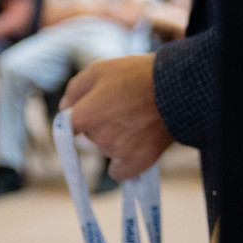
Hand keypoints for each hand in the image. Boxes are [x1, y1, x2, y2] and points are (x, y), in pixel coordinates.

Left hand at [60, 54, 172, 180]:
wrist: (178, 88)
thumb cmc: (137, 75)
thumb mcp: (99, 70)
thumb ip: (75, 90)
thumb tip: (64, 107)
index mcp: (83, 116)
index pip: (67, 127)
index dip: (80, 118)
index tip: (91, 113)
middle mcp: (96, 137)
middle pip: (90, 137)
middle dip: (100, 125)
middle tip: (123, 108)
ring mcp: (116, 152)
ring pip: (107, 150)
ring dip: (116, 140)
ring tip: (138, 119)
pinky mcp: (135, 163)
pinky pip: (120, 172)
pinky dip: (124, 164)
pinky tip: (134, 149)